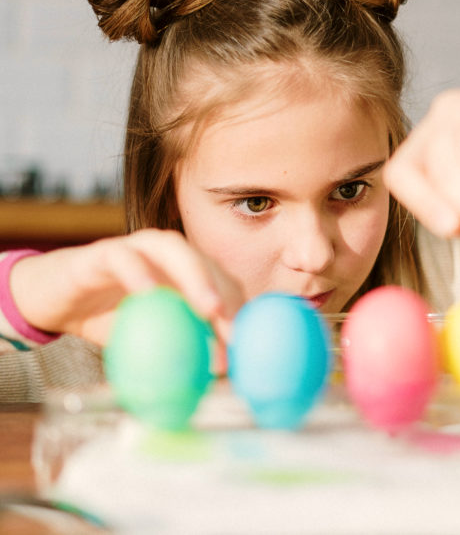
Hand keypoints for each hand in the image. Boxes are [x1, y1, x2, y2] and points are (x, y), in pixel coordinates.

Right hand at [10, 229, 242, 368]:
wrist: (51, 300)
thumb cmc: (107, 318)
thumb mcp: (148, 339)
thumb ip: (180, 349)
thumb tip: (216, 375)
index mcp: (185, 272)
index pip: (222, 283)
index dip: (237, 310)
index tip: (244, 344)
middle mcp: (166, 254)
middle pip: (206, 262)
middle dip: (226, 293)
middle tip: (233, 328)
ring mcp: (136, 247)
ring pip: (172, 248)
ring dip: (195, 275)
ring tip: (208, 308)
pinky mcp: (101, 252)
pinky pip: (122, 256)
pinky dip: (138, 271)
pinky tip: (149, 293)